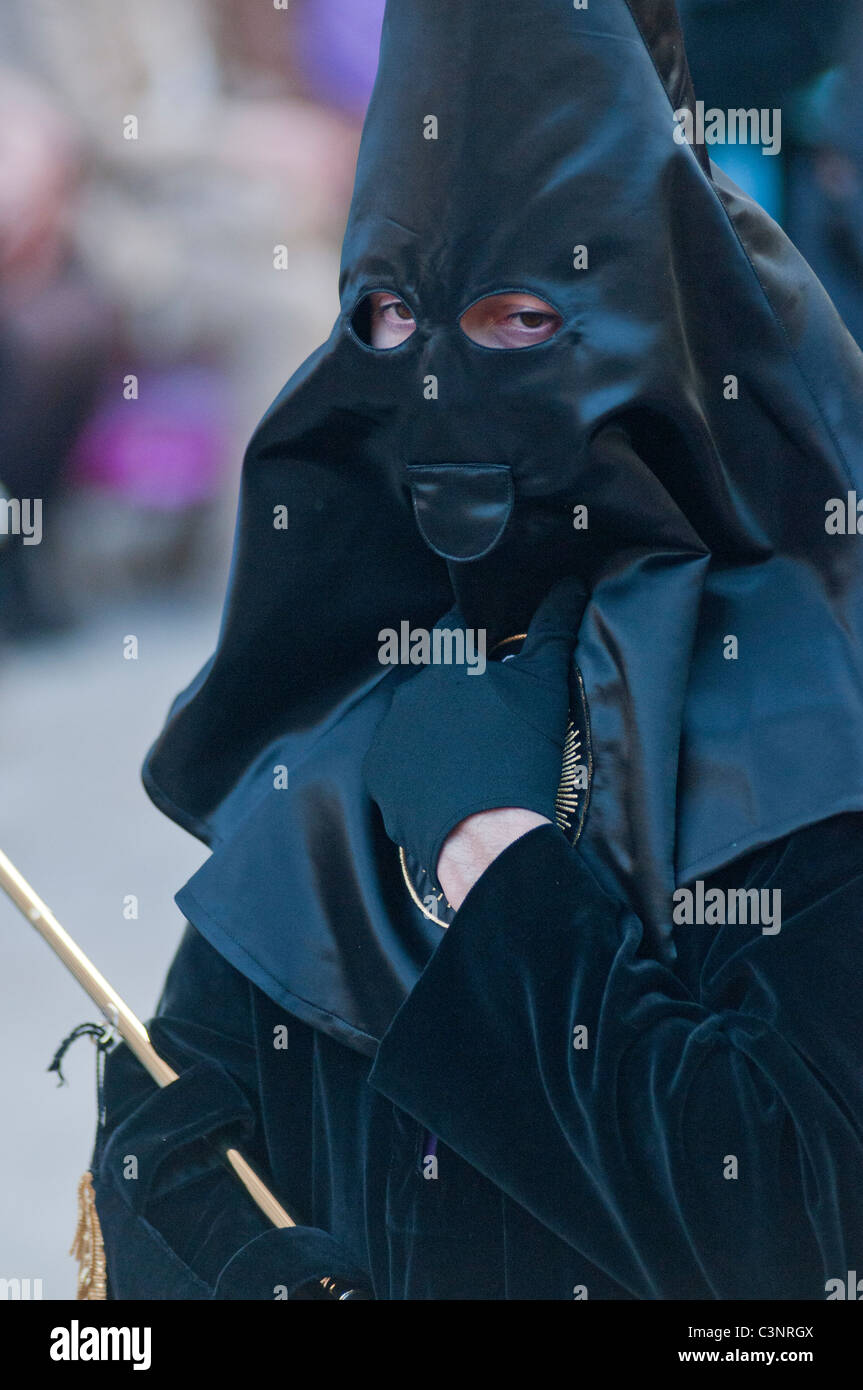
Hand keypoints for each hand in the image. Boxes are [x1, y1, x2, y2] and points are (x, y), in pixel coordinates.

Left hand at [363, 575, 587, 891]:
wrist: (488, 833)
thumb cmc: (521, 754)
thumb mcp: (545, 686)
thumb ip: (553, 629)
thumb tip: (568, 585)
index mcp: (444, 666)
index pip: (454, 630)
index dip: (474, 632)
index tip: (488, 644)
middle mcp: (407, 695)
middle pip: (435, 681)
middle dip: (459, 691)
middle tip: (492, 716)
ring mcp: (388, 738)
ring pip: (416, 722)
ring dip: (438, 731)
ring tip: (473, 757)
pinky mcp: (379, 779)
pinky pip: (400, 764)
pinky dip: (421, 770)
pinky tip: (450, 785)